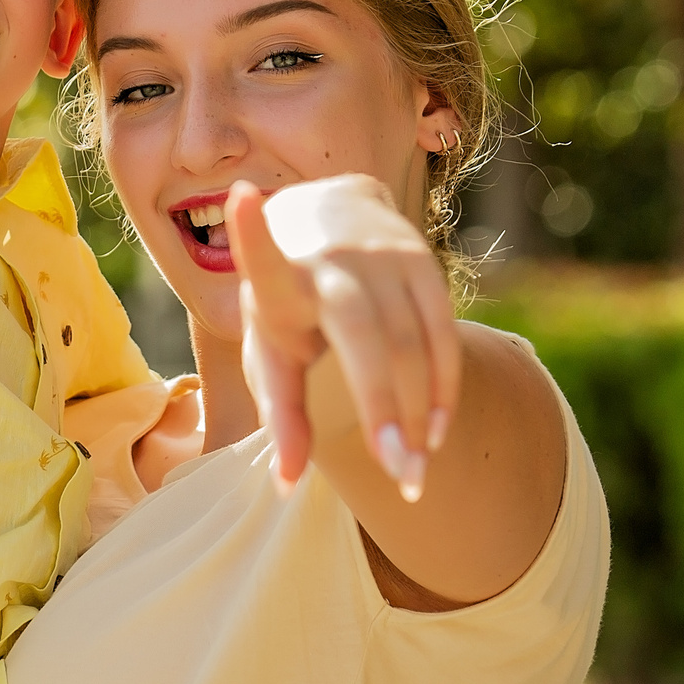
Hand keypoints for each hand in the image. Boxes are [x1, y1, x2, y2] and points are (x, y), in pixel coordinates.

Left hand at [227, 175, 461, 499]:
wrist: (329, 216)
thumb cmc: (289, 306)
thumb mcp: (272, 351)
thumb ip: (281, 413)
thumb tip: (286, 485)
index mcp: (279, 278)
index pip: (262, 258)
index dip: (251, 235)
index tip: (240, 199)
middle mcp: (330, 259)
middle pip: (364, 334)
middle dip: (385, 407)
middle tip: (400, 476)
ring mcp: (381, 254)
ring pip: (413, 340)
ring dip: (422, 410)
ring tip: (416, 471)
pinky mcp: (420, 258)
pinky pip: (444, 330)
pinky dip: (443, 385)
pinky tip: (435, 429)